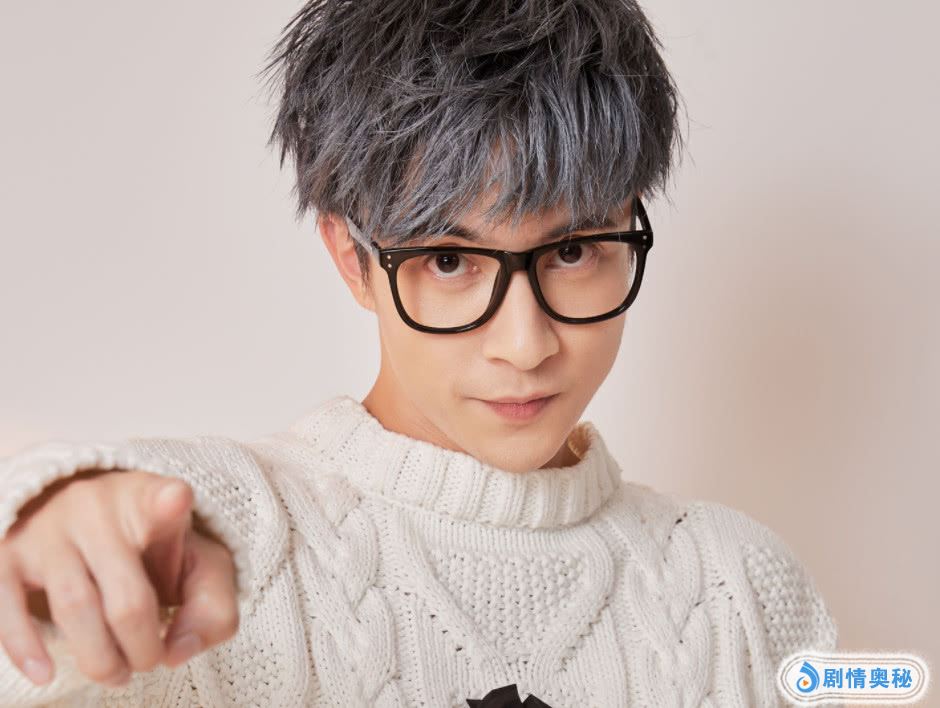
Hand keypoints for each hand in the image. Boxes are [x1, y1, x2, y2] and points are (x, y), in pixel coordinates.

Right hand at [0, 469, 239, 687]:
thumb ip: (213, 607)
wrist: (86, 514)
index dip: (170, 502)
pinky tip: (45, 673)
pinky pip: (7, 603)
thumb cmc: (155, 547)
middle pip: (127, 595)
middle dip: (142, 645)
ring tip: (116, 674)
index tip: (176, 500)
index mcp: (153, 502)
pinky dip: (24, 646)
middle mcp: (99, 509)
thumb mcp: (200, 564)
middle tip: (148, 662)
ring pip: (74, 606)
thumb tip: (177, 653)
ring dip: (98, 657)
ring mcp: (51, 529)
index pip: (165, 498)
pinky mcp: (10, 552)